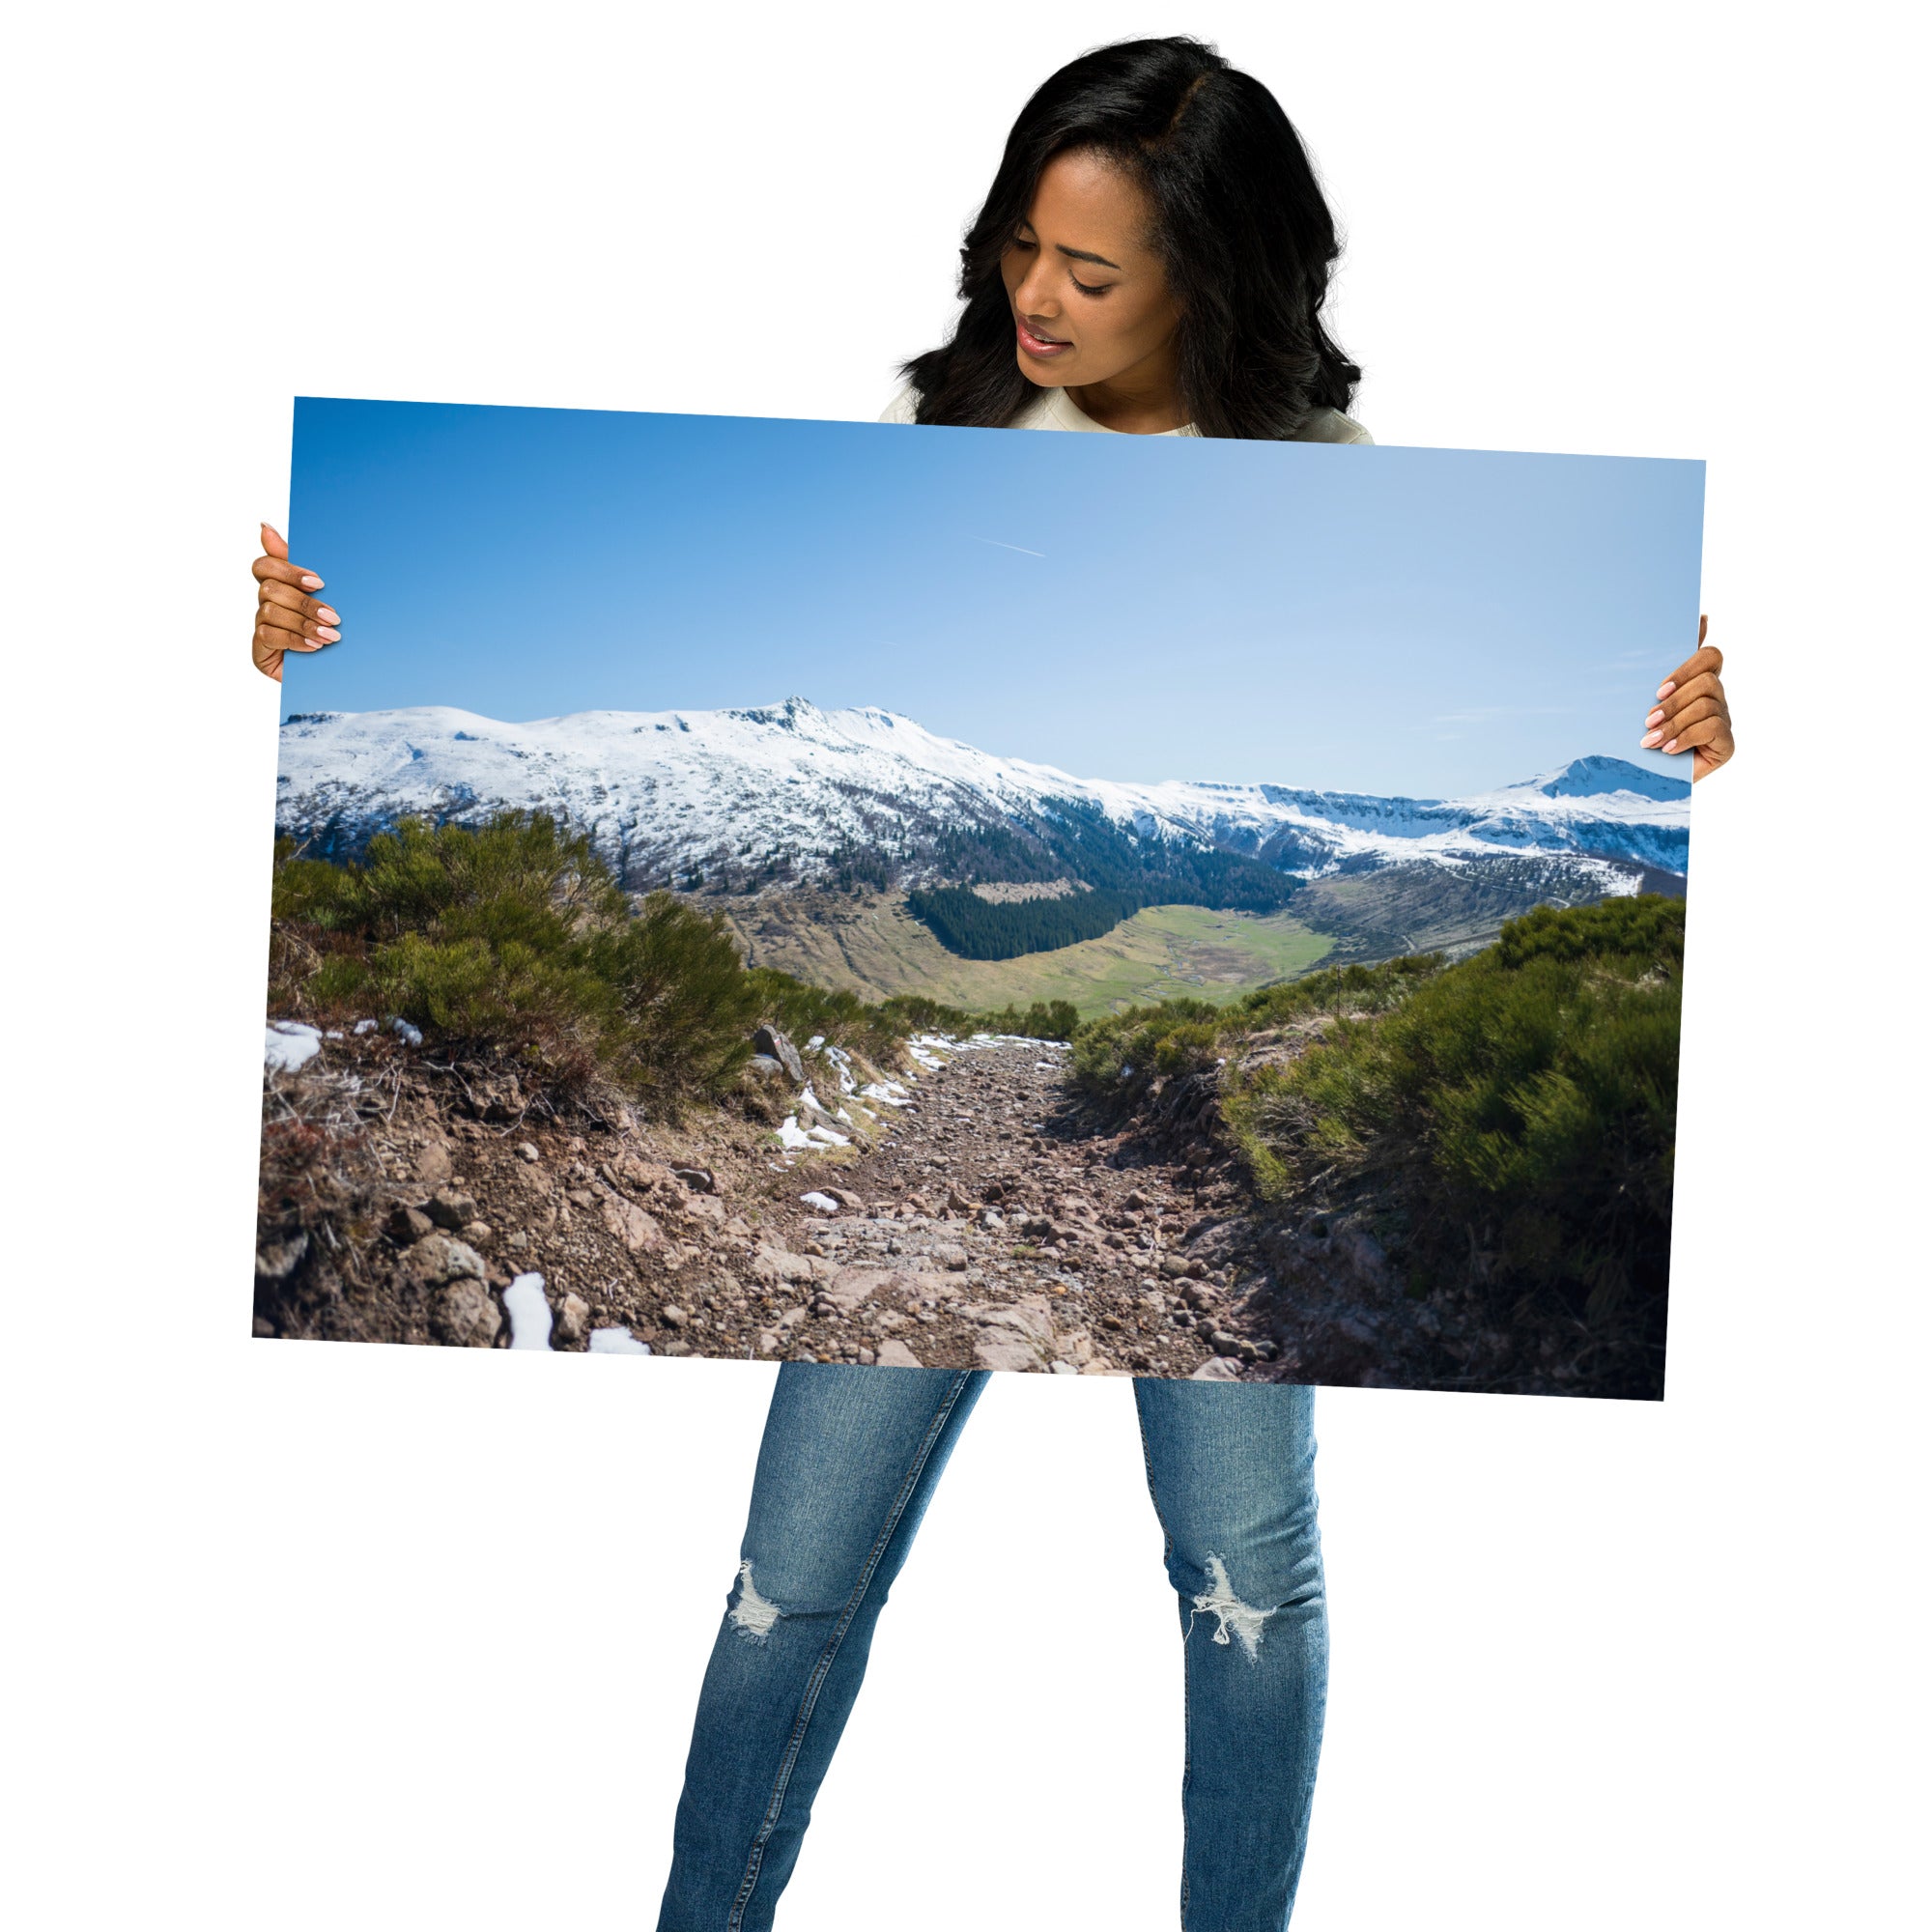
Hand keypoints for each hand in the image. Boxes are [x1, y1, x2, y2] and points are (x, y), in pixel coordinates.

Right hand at [251, 523, 338, 682]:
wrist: (341, 671)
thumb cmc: (332, 628)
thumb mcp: (327, 595)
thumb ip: (302, 564)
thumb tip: (264, 526)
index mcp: (280, 585)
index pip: (264, 566)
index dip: (288, 570)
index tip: (319, 582)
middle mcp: (266, 603)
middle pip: (270, 589)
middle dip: (304, 602)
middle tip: (335, 616)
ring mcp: (261, 626)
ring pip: (270, 611)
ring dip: (304, 623)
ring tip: (331, 636)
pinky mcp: (259, 650)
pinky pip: (268, 636)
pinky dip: (294, 640)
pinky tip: (315, 647)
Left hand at [1642, 614, 1732, 780]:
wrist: (1646, 781)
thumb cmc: (1644, 736)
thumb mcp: (1645, 702)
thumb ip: (1659, 669)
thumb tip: (1692, 621)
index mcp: (1698, 682)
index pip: (1709, 656)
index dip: (1687, 666)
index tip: (1659, 689)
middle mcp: (1716, 698)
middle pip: (1708, 679)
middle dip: (1674, 700)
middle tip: (1648, 719)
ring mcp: (1724, 720)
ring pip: (1707, 704)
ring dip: (1674, 722)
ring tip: (1650, 740)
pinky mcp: (1727, 744)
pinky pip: (1713, 727)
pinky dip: (1685, 737)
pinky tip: (1667, 749)